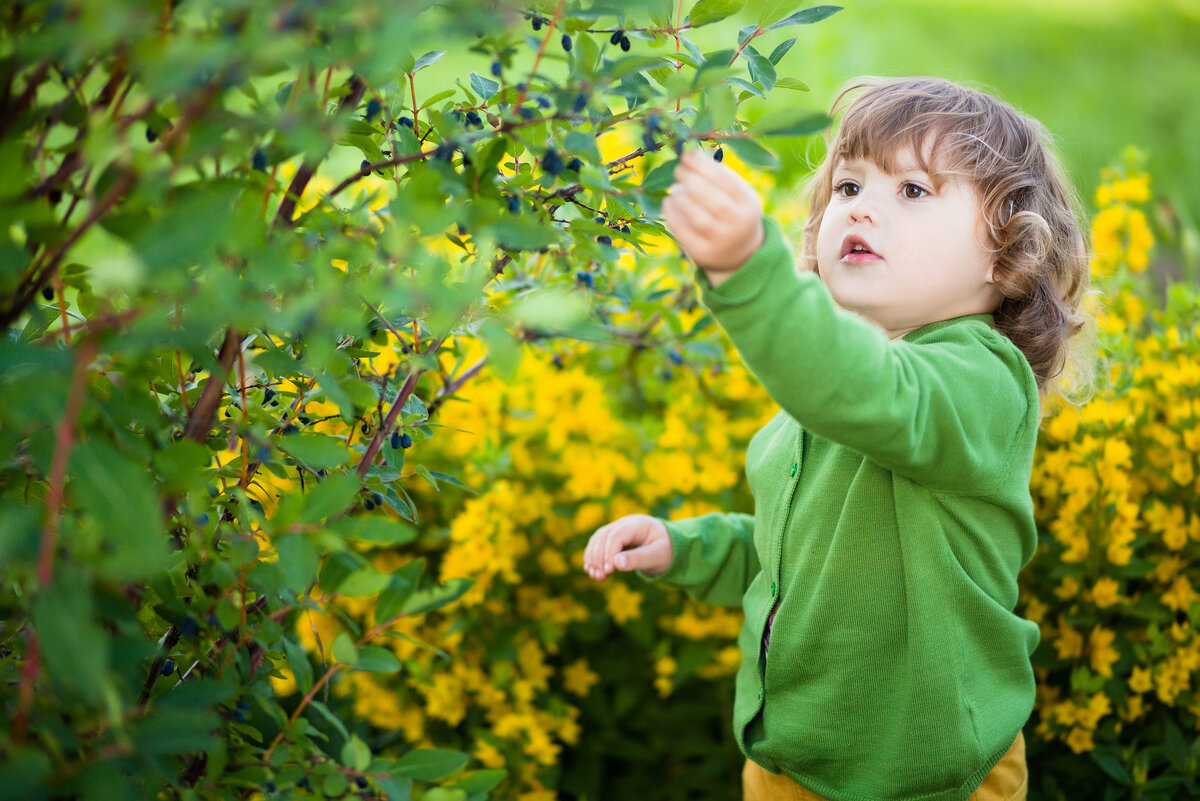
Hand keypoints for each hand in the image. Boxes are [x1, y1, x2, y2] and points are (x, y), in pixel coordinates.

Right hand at [583, 514, 672, 580]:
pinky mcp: (612, 537)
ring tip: (596, 577)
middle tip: (600, 577)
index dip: (609, 552)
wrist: (669, 546)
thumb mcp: (657, 556)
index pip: (617, 535)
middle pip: (603, 536)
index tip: (609, 571)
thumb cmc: (666, 550)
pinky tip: (592, 571)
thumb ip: (638, 559)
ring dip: (593, 558)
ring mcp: (617, 528)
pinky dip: (593, 557)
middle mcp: (625, 523)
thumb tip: (617, 563)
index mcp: (638, 524)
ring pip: (597, 540)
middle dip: (599, 557)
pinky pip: (598, 545)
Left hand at [662, 148, 764, 278]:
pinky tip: (669, 202)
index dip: (703, 166)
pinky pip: (683, 232)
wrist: (740, 252)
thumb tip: (689, 156)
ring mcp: (720, 241)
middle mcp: (737, 224)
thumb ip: (719, 176)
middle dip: (691, 180)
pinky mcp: (703, 253)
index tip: (687, 155)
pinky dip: (672, 214)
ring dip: (681, 197)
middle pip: (712, 199)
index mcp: (748, 204)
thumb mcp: (737, 194)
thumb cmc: (733, 211)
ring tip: (675, 189)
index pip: (725, 181)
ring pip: (697, 217)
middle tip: (678, 170)